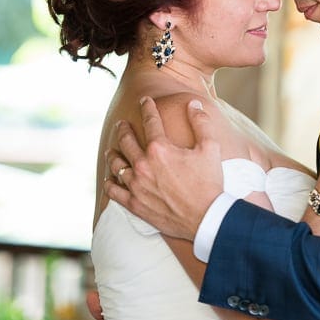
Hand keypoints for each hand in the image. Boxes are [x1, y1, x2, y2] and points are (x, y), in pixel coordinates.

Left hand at [104, 96, 223, 239]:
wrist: (206, 218)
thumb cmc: (209, 183)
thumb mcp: (210, 148)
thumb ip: (201, 122)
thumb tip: (193, 104)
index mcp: (160, 149)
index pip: (150, 121)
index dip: (147, 108)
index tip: (145, 101)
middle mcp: (143, 165)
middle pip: (126, 141)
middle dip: (124, 129)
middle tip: (122, 124)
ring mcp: (136, 185)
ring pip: (116, 165)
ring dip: (113, 154)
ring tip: (112, 149)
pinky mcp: (134, 204)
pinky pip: (114, 191)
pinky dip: (110, 183)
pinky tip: (109, 178)